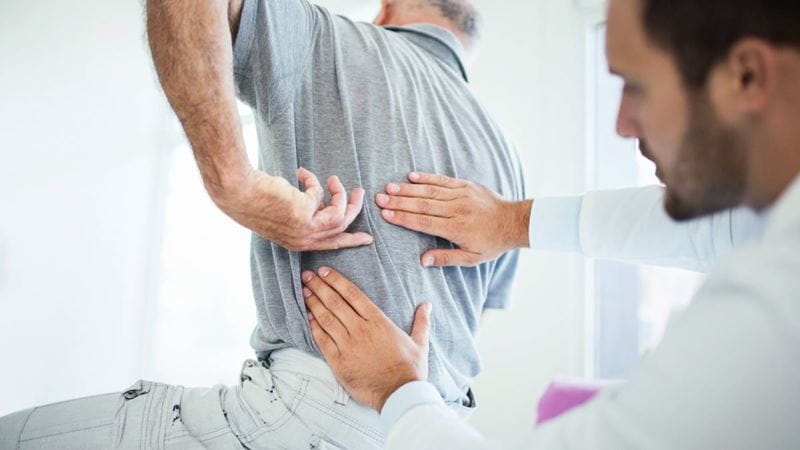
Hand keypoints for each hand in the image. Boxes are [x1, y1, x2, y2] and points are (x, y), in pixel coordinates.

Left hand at [217, 167, 372, 250]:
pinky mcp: (305, 213)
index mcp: (298, 243)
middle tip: (360, 192)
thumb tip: (322, 203)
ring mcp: (305, 228)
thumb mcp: (286, 213)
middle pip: (341, 228)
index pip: (331, 245)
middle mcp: (303, 240)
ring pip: (339, 214)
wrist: (239, 193)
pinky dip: (313, 181)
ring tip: (334, 179)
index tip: (367, 238)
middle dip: (354, 209)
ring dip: (341, 194)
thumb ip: (306, 213)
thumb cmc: (256, 200)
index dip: (351, 240)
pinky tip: (300, 173)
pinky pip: (320, 194)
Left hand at [301, 267, 430, 411]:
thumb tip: (427, 305)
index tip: (324, 271)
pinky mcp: (338, 361)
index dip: (336, 281)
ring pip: (326, 318)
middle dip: (319, 287)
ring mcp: (348, 345)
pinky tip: (307, 316)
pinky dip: (314, 326)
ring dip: (314, 303)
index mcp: (378, 321)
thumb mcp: (420, 342)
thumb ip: (421, 321)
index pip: (353, 294)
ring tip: (304, 291)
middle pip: (335, 302)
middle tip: (307, 275)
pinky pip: (322, 340)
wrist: (399, 394)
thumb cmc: (410, 369)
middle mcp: (360, 329)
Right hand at [375, 172, 532, 266]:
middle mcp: (456, 209)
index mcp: (456, 228)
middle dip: (399, 201)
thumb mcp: (471, 258)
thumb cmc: (491, 243)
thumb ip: (446, 258)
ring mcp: (461, 195)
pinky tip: (411, 176)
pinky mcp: (465, 185)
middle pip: (422, 204)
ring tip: (389, 187)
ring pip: (429, 190)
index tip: (385, 214)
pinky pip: (443, 180)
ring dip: (407, 189)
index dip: (403, 218)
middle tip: (379, 199)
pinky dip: (426, 177)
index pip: (423, 222)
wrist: (514, 221)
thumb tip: (422, 261)